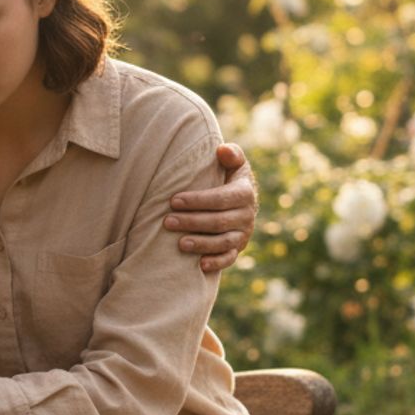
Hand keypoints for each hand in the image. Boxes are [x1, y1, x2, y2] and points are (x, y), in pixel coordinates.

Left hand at [162, 141, 257, 272]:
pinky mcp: (238, 248)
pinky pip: (229, 258)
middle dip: (192, 222)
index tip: (173, 201)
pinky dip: (217, 263)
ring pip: (223, 242)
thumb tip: (222, 150)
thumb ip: (231, 154)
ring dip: (201, 244)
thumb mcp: (234, 163)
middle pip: (218, 222)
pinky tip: (200, 265)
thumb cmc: (228, 177)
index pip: (220, 199)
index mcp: (245, 193)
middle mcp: (247, 215)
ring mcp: (243, 234)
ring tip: (179, 243)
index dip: (197, 201)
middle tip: (167, 222)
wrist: (240, 200)